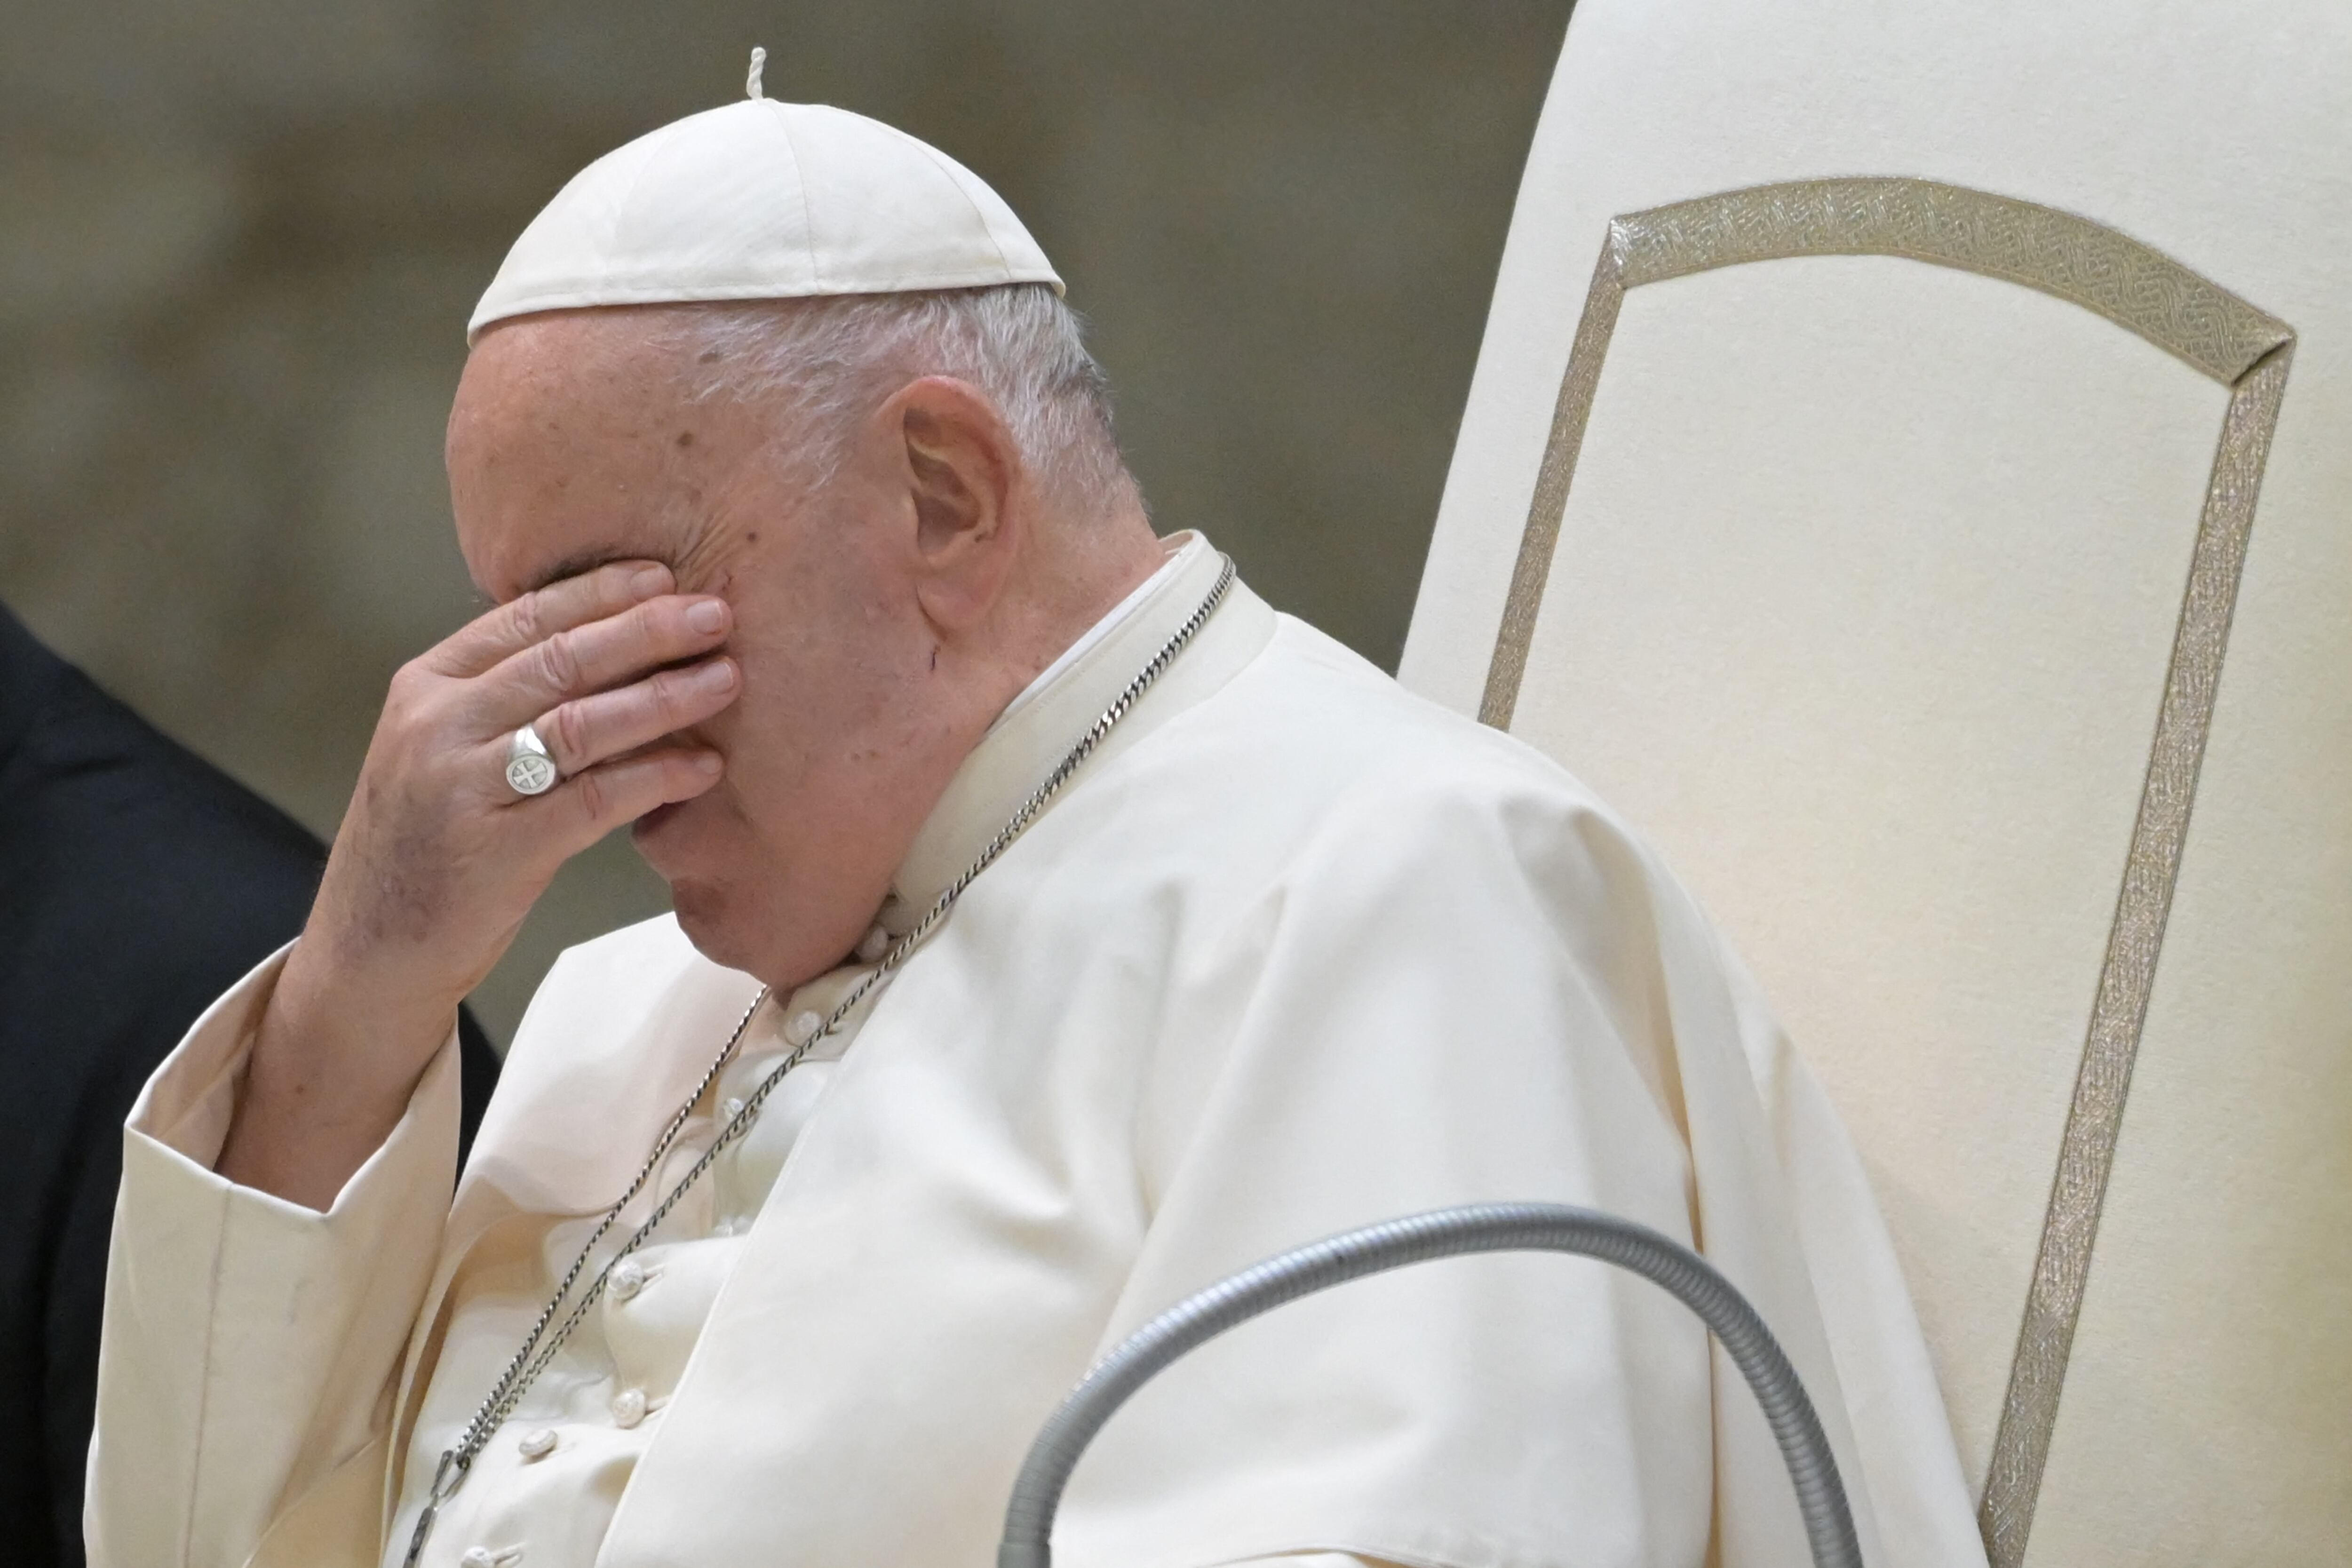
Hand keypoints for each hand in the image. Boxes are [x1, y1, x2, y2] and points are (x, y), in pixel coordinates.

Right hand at [221, 560, 737, 1205]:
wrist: (371, 946)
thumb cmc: (428, 840)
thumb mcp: (442, 748)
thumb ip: (503, 695)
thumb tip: (609, 640)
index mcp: (425, 687)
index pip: (523, 617)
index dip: (600, 592)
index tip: (664, 574)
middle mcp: (437, 726)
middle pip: (561, 659)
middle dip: (647, 630)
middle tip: (717, 612)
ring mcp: (463, 788)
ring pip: (581, 723)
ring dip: (664, 697)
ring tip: (727, 679)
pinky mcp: (497, 852)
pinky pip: (594, 800)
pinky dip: (656, 777)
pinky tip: (704, 767)